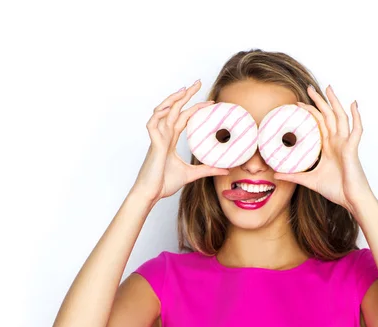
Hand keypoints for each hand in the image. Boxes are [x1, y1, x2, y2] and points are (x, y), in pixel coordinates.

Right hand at [131, 80, 228, 202]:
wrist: (151, 194)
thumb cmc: (165, 184)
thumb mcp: (192, 174)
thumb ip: (208, 169)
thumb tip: (226, 169)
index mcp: (170, 141)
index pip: (183, 118)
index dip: (195, 108)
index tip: (210, 103)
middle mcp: (163, 136)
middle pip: (174, 109)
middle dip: (185, 95)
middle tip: (198, 83)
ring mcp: (157, 139)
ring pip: (163, 112)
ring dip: (173, 99)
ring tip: (185, 89)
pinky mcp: (153, 144)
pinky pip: (153, 123)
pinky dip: (160, 113)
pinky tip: (170, 107)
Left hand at [273, 84, 372, 212]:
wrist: (351, 200)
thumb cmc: (336, 190)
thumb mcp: (309, 180)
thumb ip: (293, 175)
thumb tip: (275, 175)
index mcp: (329, 147)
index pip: (319, 123)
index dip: (310, 112)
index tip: (298, 104)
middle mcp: (337, 142)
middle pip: (328, 115)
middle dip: (319, 100)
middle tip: (309, 88)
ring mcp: (345, 144)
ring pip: (340, 117)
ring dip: (334, 102)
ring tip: (327, 88)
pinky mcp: (352, 149)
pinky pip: (356, 129)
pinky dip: (356, 116)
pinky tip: (353, 104)